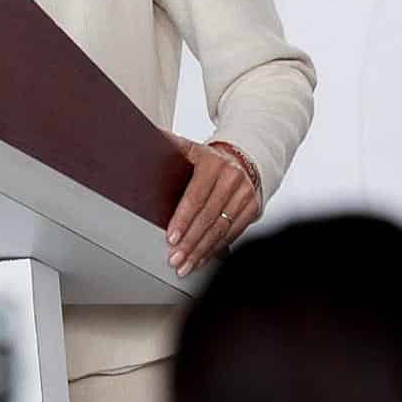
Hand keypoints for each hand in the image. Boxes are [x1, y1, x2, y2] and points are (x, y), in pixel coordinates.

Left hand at [164, 133, 259, 276]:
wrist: (242, 159)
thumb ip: (171, 146)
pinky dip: (216, 249)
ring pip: (221, 229)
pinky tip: (202, 259)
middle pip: (208, 217)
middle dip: (190, 241)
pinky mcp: (253, 207)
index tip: (171, 237)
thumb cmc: (209, 160)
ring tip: (185, 265)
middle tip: (175, 258)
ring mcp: (245, 194)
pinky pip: (233, 233)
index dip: (183, 218)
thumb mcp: (191, 149)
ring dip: (202, 251)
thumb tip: (149, 136)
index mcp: (213, 163)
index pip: (196, 196)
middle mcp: (232, 178)